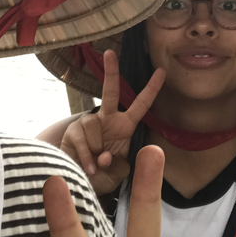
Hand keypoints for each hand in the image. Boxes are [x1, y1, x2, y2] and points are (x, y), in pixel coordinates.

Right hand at [60, 49, 164, 194]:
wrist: (83, 184)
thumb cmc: (105, 175)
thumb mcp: (119, 172)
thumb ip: (117, 165)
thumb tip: (105, 156)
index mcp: (124, 126)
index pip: (141, 105)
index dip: (151, 89)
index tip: (162, 72)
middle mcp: (107, 120)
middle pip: (110, 92)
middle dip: (111, 72)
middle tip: (110, 53)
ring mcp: (89, 123)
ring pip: (93, 126)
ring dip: (96, 150)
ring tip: (98, 165)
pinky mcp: (73, 131)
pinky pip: (82, 139)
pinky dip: (87, 157)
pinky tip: (89, 167)